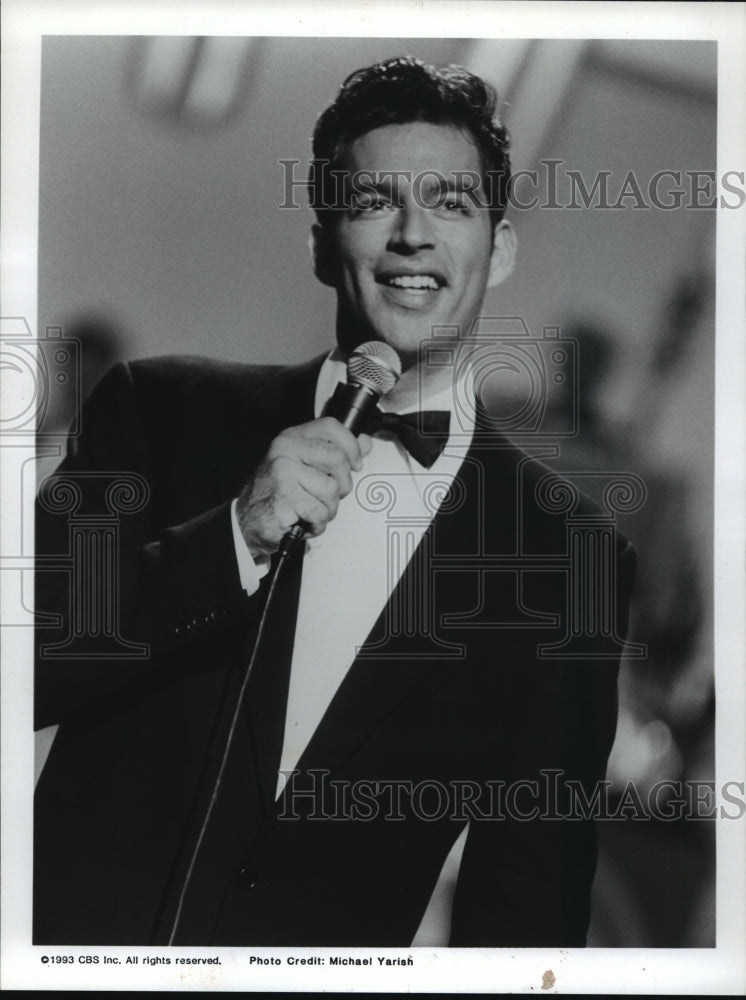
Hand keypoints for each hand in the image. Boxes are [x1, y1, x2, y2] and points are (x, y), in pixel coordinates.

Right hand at [236, 417, 371, 557]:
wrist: (249, 521)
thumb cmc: (278, 494)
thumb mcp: (306, 466)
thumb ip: (336, 453)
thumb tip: (364, 442)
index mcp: (292, 438)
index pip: (331, 427)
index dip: (351, 446)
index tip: (355, 464)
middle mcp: (285, 451)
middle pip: (338, 460)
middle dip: (341, 485)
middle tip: (327, 496)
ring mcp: (282, 474)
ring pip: (331, 491)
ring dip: (327, 510)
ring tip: (310, 510)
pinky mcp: (283, 499)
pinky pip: (319, 513)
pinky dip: (317, 524)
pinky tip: (303, 521)